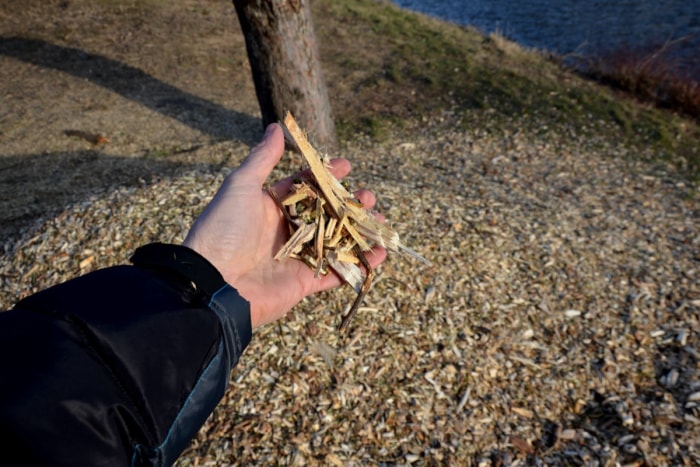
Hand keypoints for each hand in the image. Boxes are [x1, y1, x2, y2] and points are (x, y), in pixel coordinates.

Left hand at [183, 124, 386, 328]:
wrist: (213, 283)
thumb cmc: (224, 230)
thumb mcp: (241, 186)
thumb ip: (263, 159)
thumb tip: (277, 126)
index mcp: (271, 206)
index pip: (305, 187)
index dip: (326, 176)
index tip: (347, 166)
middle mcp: (286, 231)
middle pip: (326, 214)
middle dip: (349, 204)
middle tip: (368, 196)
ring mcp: (296, 257)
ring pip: (336, 242)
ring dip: (360, 232)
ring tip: (381, 221)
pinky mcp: (304, 282)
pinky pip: (337, 273)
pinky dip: (360, 265)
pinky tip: (381, 253)